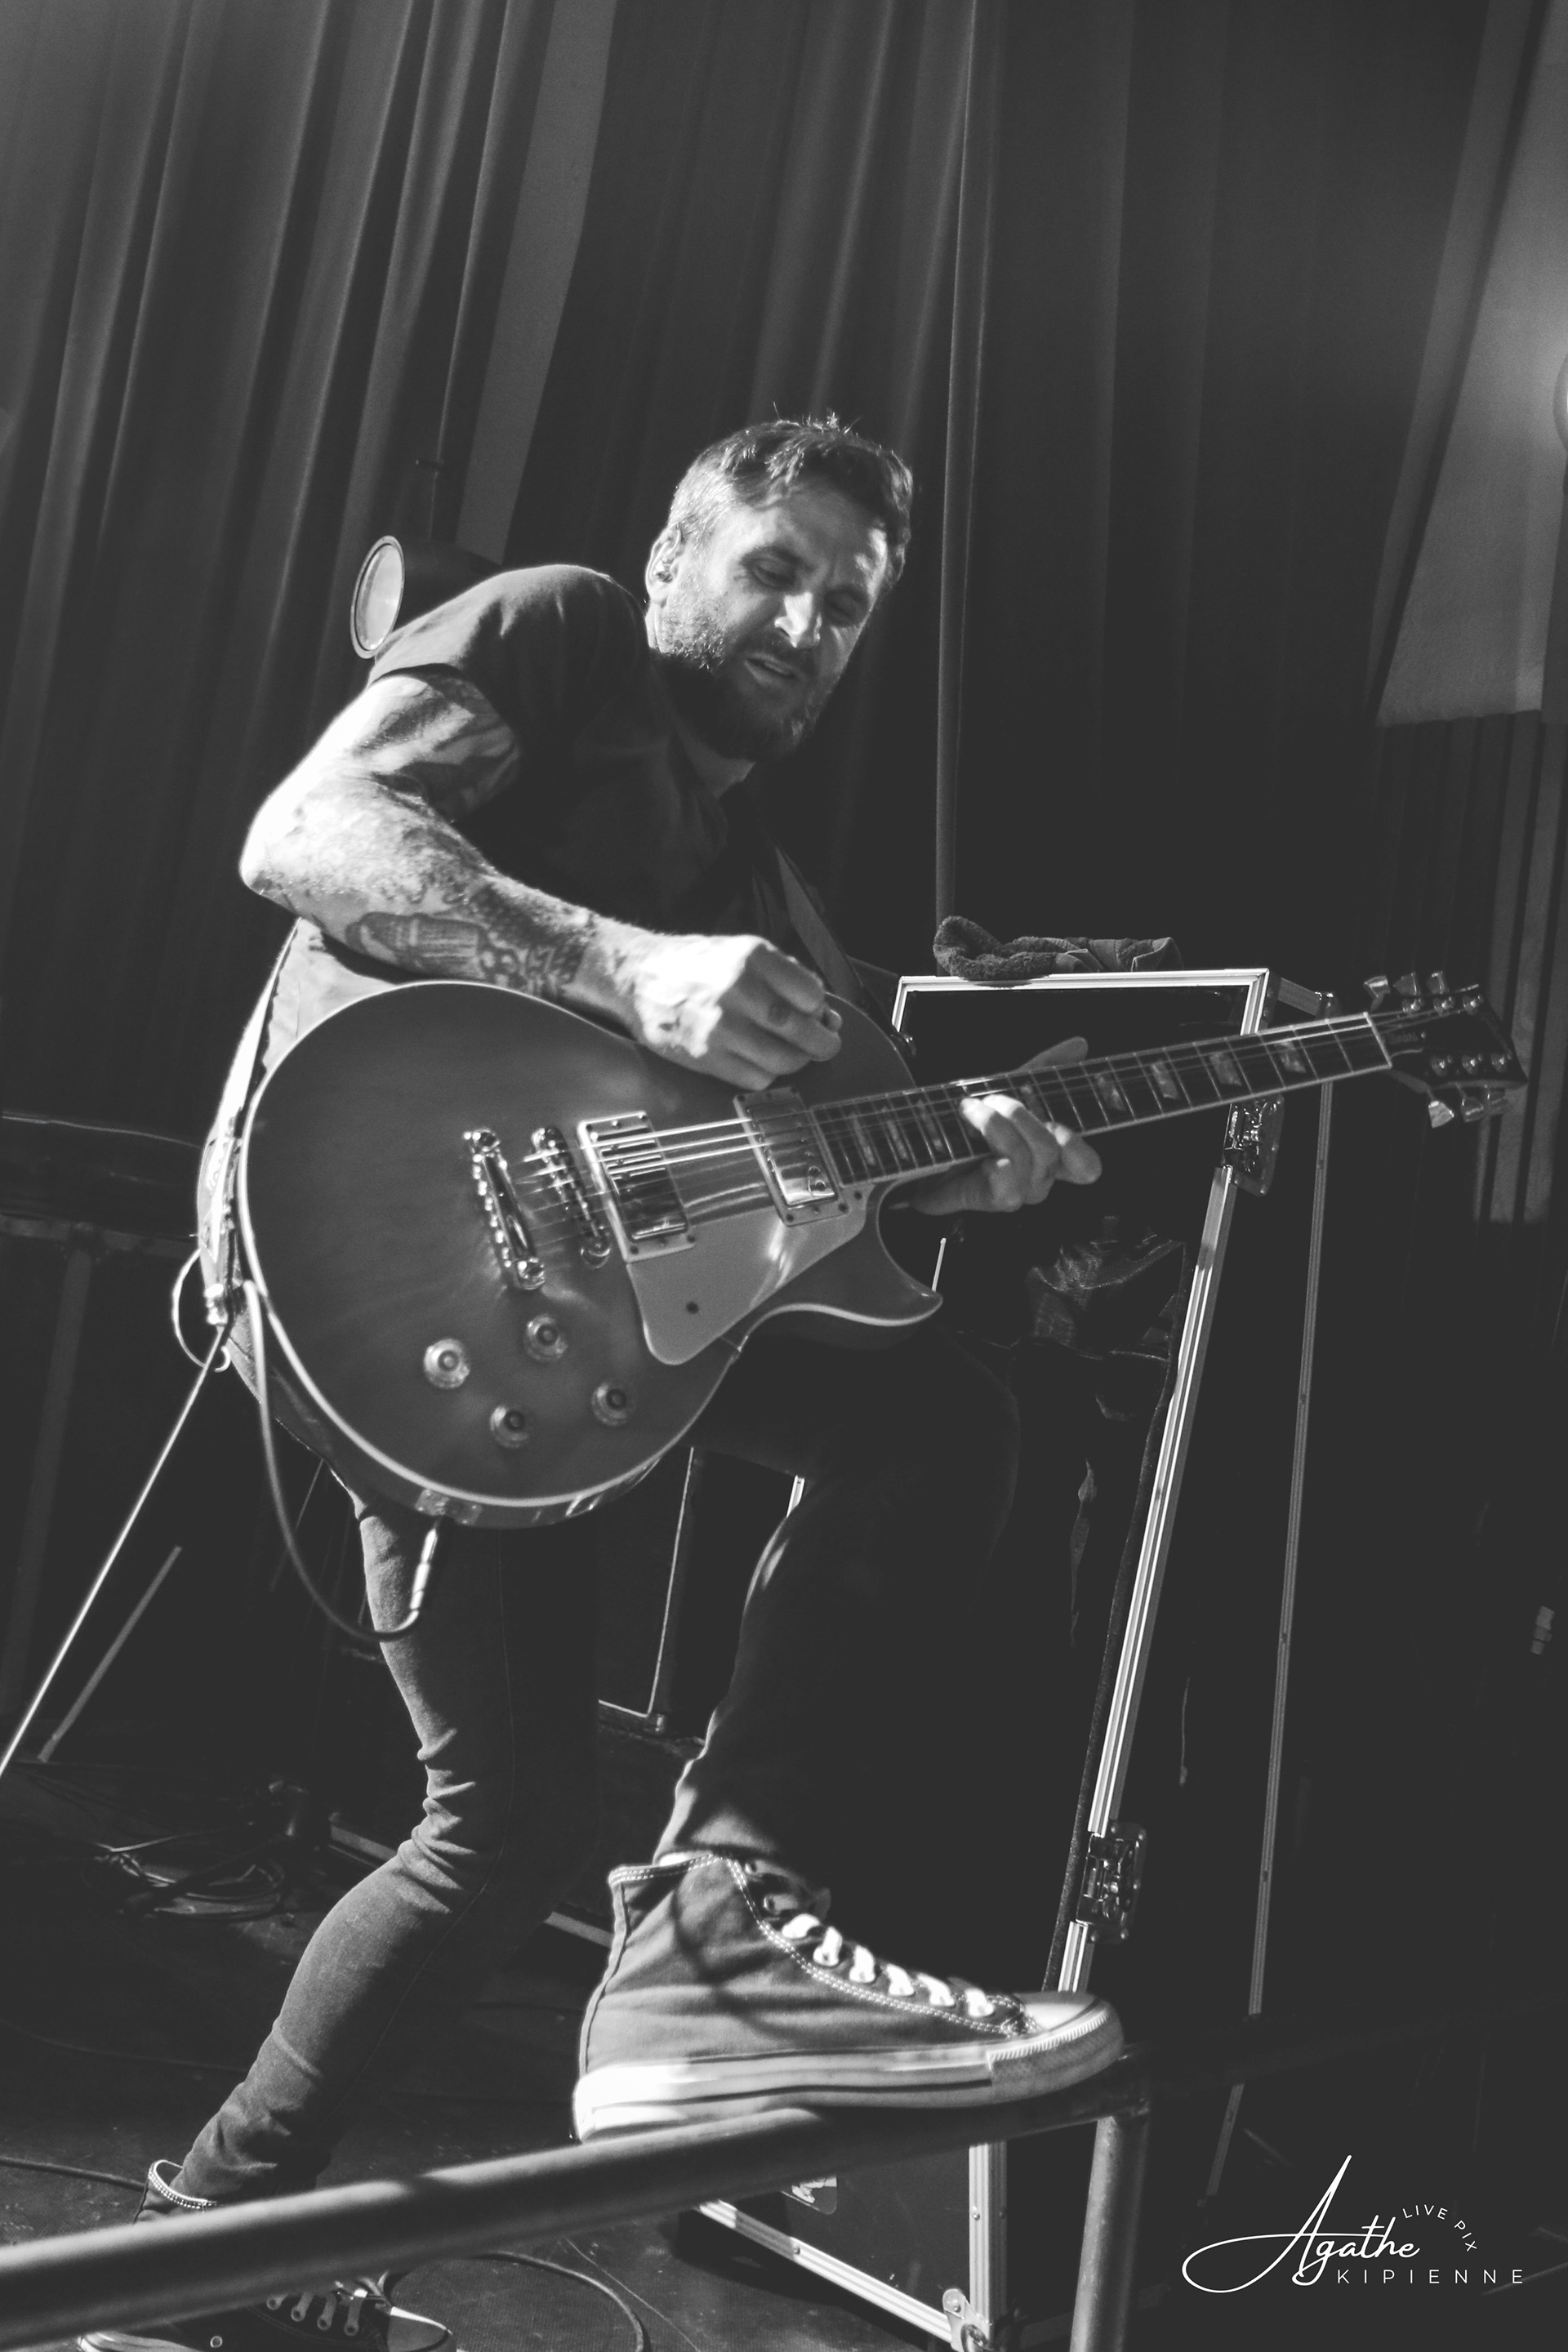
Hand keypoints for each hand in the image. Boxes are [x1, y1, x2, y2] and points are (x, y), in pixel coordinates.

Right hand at [615, 932, 842, 1088]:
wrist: (639, 977)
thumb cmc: (697, 964)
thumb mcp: (744, 951)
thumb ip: (786, 977)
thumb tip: (825, 1013)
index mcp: (752, 957)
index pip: (811, 995)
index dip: (820, 1009)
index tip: (818, 1013)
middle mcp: (737, 990)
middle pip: (801, 1031)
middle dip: (822, 1043)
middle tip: (826, 1045)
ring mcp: (720, 1027)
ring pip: (782, 1060)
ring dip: (797, 1062)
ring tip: (794, 1054)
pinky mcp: (705, 1056)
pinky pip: (756, 1079)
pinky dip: (767, 1074)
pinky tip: (761, 1061)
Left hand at [908, 1035, 1100, 1216]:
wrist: (914, 1150)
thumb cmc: (962, 1126)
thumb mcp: (1004, 1089)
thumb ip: (1043, 1069)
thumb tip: (1079, 1044)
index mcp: (1047, 1156)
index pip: (1087, 1166)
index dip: (1080, 1142)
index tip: (1056, 1111)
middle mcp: (1038, 1179)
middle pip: (1054, 1147)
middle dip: (1019, 1111)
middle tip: (989, 1099)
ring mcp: (1017, 1193)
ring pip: (1032, 1155)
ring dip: (997, 1122)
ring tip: (969, 1110)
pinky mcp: (991, 1200)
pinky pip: (1008, 1178)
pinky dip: (988, 1142)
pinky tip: (967, 1136)